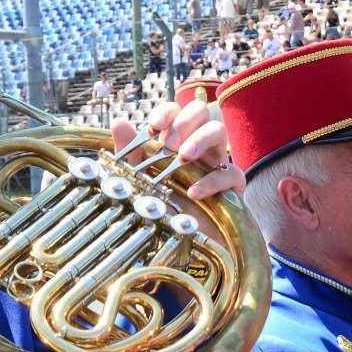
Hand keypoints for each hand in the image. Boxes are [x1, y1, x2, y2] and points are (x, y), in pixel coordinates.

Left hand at [111, 101, 244, 210]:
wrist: (181, 241)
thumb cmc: (162, 206)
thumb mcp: (139, 179)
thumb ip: (129, 152)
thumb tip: (119, 123)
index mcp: (176, 138)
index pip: (176, 110)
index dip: (167, 112)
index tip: (153, 128)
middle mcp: (198, 144)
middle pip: (200, 110)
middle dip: (184, 121)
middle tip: (168, 145)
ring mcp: (217, 161)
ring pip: (218, 130)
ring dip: (200, 139)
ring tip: (183, 157)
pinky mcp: (232, 185)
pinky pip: (229, 173)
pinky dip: (211, 181)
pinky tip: (193, 192)